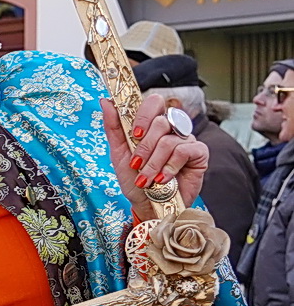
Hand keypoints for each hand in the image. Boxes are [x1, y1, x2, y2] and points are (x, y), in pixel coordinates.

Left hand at [102, 93, 208, 218]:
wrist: (146, 204)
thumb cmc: (133, 179)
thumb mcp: (118, 153)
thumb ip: (114, 127)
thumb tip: (105, 101)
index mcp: (152, 124)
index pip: (154, 102)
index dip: (144, 115)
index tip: (134, 134)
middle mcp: (172, 129)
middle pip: (161, 121)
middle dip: (144, 147)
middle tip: (136, 164)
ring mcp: (186, 139)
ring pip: (169, 140)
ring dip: (153, 163)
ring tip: (146, 179)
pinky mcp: (199, 153)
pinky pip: (184, 151)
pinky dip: (169, 167)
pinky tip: (163, 179)